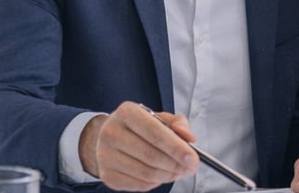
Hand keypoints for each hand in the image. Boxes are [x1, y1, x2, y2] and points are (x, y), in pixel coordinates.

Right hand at [81, 101, 198, 190]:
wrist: (111, 137)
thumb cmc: (139, 127)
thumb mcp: (160, 117)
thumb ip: (179, 124)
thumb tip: (189, 139)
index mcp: (127, 112)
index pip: (155, 133)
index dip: (176, 148)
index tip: (192, 158)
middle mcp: (111, 132)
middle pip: (151, 155)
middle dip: (176, 165)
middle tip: (189, 168)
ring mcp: (105, 155)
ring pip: (146, 173)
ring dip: (168, 175)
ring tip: (177, 171)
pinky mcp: (107, 175)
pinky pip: (138, 185)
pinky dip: (155, 183)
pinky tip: (160, 175)